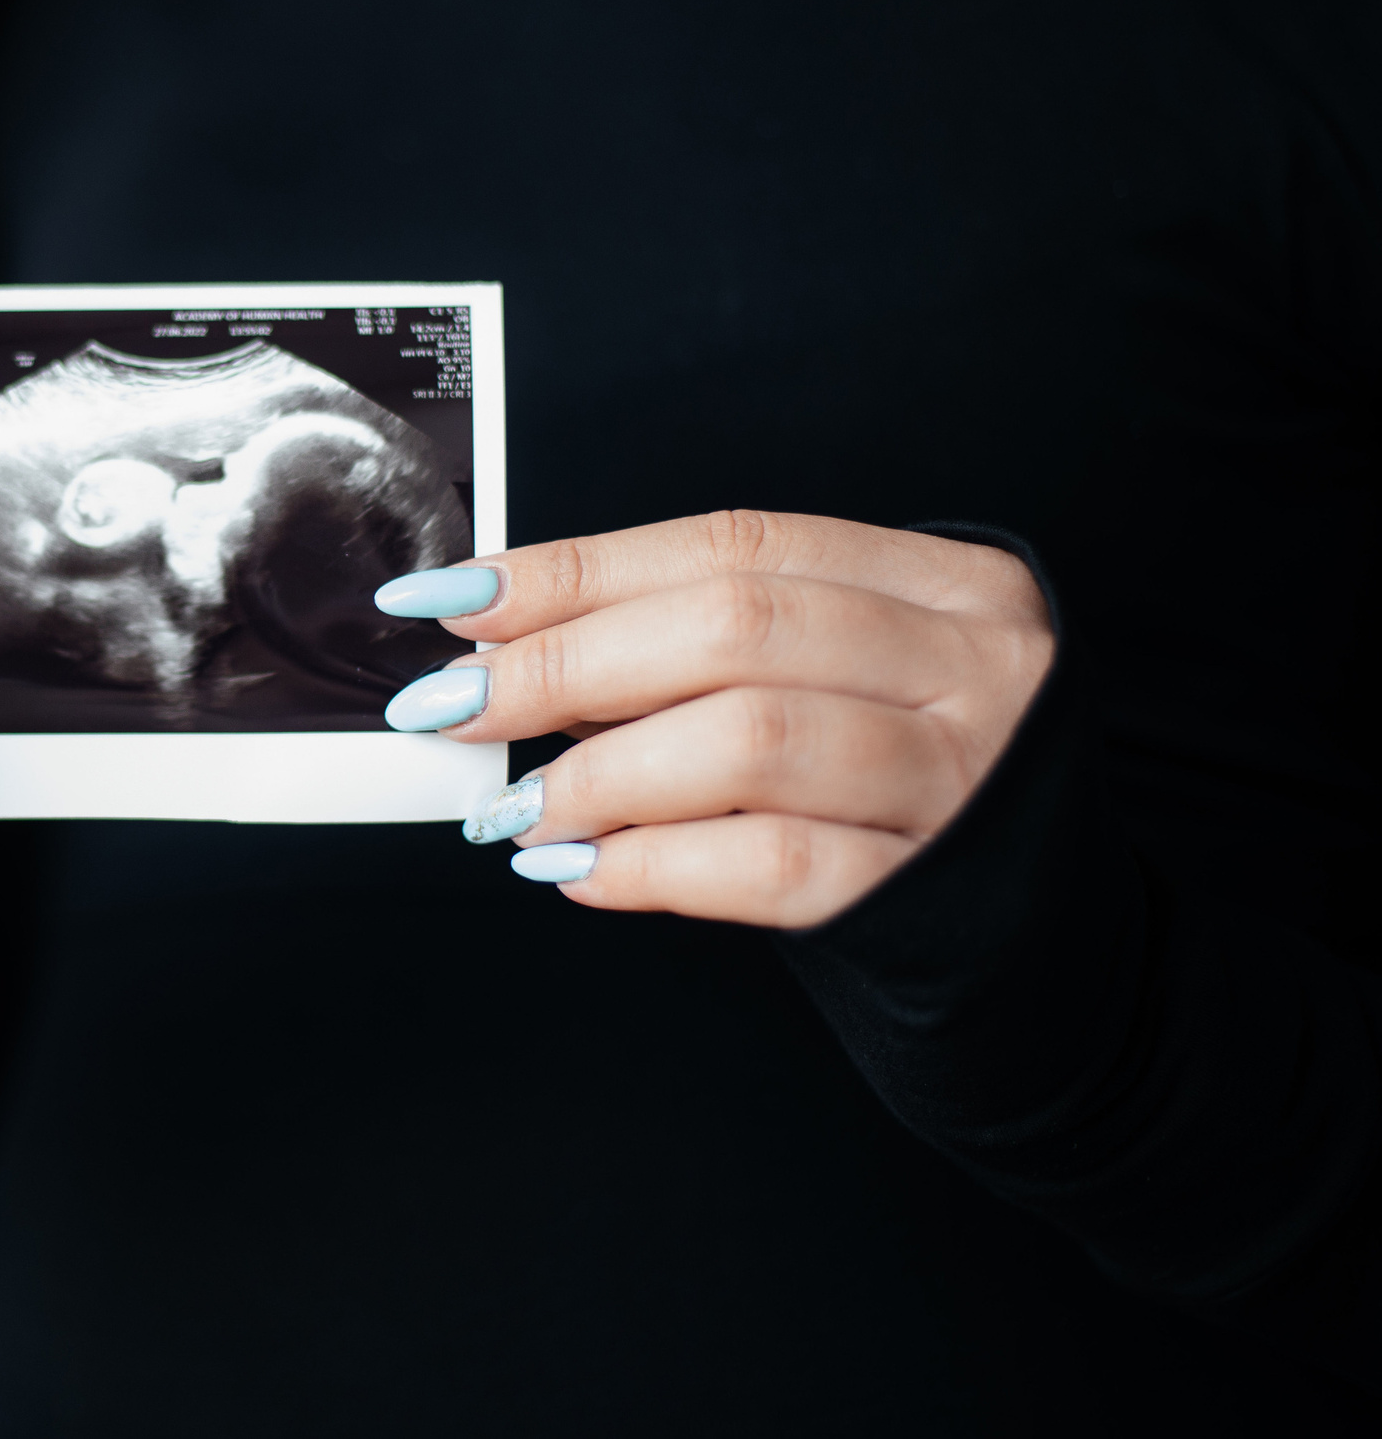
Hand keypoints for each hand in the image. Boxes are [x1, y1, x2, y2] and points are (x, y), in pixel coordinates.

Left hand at [376, 512, 1052, 927]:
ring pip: (749, 741)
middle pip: (732, 627)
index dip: (578, 569)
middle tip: (455, 705)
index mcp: (944, 584)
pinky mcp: (936, 894)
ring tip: (516, 809)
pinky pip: (771, 866)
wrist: (1040, 948)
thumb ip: (704, 649)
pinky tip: (583, 871)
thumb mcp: (843, 683)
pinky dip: (654, 864)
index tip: (455, 598)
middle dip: (565, 663)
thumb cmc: (910, 790)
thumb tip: (508, 638)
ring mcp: (966, 779)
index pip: (731, 546)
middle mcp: (970, 664)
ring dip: (600, 774)